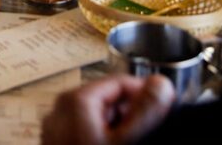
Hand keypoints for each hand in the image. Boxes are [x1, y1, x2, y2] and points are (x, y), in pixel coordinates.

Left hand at [41, 75, 174, 144]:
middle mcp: (60, 111)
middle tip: (147, 136)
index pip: (120, 82)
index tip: (165, 108)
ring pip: (99, 119)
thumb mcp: (128, 143)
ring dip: (119, 131)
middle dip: (132, 116)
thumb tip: (161, 85)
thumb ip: (146, 111)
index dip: (146, 94)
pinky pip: (87, 134)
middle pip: (109, 101)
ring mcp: (56, 129)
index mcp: (75, 101)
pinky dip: (103, 141)